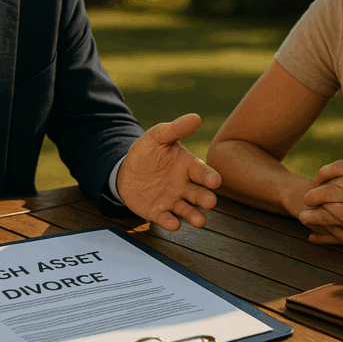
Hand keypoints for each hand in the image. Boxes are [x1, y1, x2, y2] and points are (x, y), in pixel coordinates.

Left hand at [117, 113, 220, 230]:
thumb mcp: (159, 136)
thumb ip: (176, 129)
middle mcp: (185, 186)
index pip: (203, 173)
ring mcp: (173, 201)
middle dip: (206, 199)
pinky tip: (173, 224)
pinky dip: (171, 223)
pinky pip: (167, 219)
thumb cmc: (148, 151)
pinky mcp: (158, 213)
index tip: (215, 181)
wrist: (126, 169)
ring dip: (195, 216)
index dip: (209, 177)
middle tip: (210, 202)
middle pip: (199, 194)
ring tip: (200, 221)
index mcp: (188, 166)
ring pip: (188, 211)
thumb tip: (196, 117)